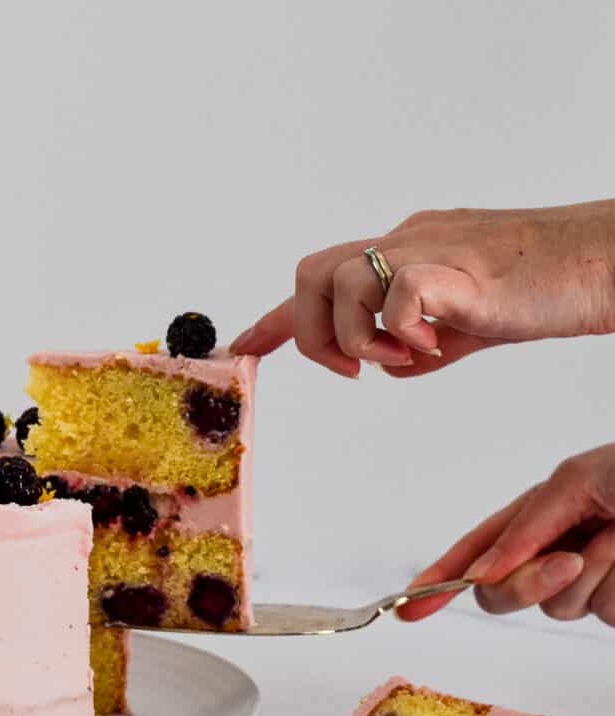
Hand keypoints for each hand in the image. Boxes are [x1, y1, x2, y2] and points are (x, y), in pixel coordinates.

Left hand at [231, 201, 614, 377]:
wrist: (602, 263)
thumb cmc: (542, 289)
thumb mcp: (466, 324)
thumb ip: (420, 342)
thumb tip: (387, 366)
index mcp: (405, 252)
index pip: (323, 280)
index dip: (275, 320)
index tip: (241, 348)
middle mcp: (406, 241)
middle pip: (310, 272)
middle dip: (312, 332)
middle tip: (354, 370)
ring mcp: (429, 248)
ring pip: (339, 279)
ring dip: (356, 337)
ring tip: (407, 354)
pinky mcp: (457, 267)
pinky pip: (395, 291)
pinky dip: (398, 330)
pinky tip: (435, 344)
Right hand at [398, 444, 614, 624]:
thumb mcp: (574, 481)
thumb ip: (523, 529)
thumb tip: (480, 573)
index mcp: (532, 519)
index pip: (473, 554)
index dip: (438, 581)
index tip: (408, 606)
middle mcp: (550, 552)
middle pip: (502, 593)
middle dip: (527, 583)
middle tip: (570, 561)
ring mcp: (582, 582)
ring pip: (559, 608)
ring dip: (595, 575)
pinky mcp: (614, 602)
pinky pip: (604, 616)